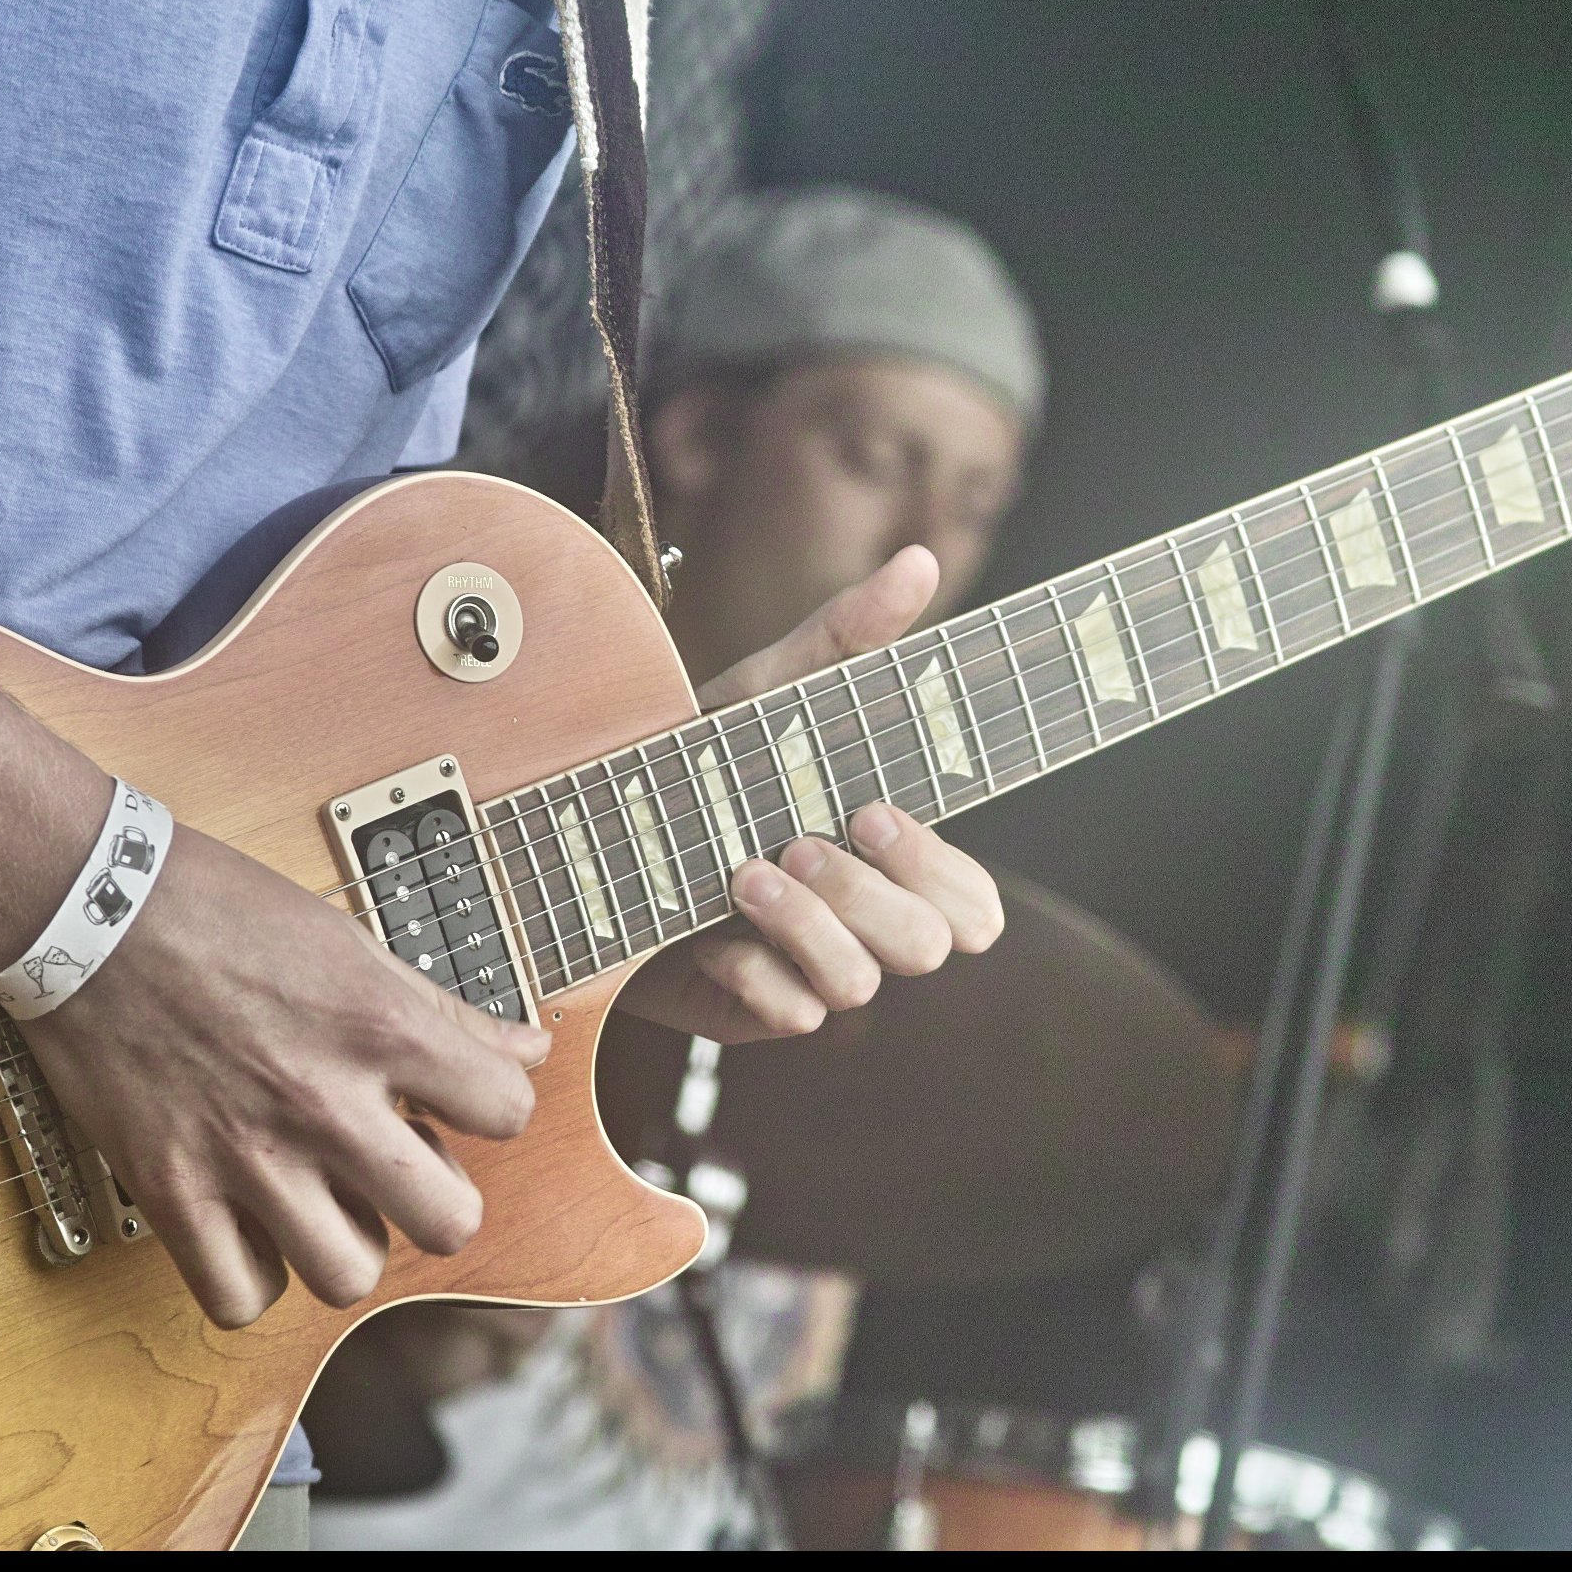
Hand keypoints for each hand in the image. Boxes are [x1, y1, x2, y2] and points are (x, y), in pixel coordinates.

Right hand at [20, 827, 549, 1328]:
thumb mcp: (351, 942)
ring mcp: (246, 1154)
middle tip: (397, 1167)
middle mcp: (323, 1101)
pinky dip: (252, 1278)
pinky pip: (238, 1296)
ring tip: (322, 1200)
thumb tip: (525, 1049)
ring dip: (347, 1245)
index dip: (491, 1109)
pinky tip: (252, 1230)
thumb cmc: (215, 911)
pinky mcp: (170, 1188)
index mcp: (379, 1026)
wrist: (87, 907)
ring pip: (349, 1276)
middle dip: (436, 1201)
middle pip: (449, 1223)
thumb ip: (444, 1010)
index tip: (455, 1104)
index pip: (508, 1111)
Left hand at [621, 546, 1005, 1043]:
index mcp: (887, 863)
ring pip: (861, 984)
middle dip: (870, 893)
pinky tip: (707, 933)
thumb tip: (921, 558)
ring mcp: (808, 970)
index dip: (943, 871)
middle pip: (931, 945)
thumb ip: (848, 634)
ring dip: (809, 926)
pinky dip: (753, 970)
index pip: (975, 907)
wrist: (596, 822)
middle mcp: (859, 924)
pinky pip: (790, 1013)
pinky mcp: (753, 1006)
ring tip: (741, 871)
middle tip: (807, 839)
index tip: (875, 811)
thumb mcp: (772, 692)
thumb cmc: (702, 759)